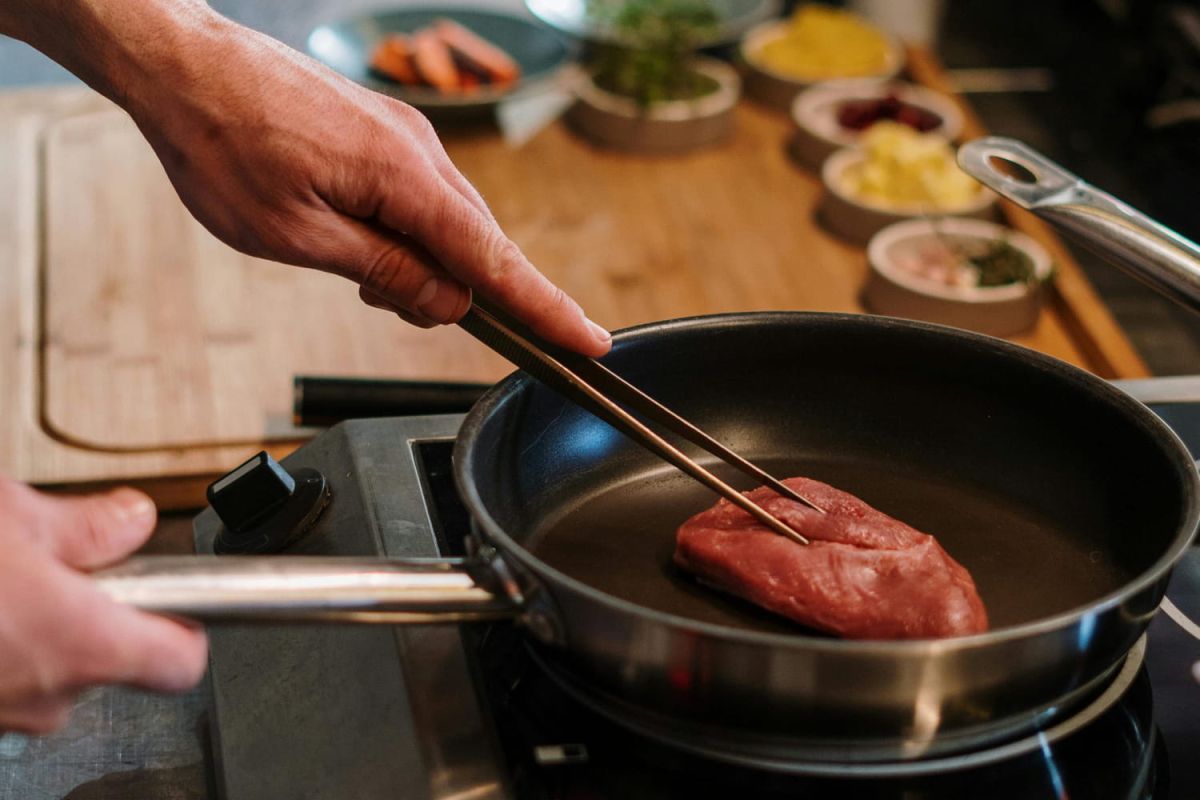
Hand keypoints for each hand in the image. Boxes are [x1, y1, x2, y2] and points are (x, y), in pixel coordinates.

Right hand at [0, 480, 206, 733]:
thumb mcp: (16, 519)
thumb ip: (90, 525)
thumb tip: (133, 520)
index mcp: (82, 644)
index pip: (182, 662)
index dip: (188, 626)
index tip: (183, 598)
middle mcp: (48, 695)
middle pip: (111, 655)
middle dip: (94, 607)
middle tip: (64, 566)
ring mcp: (3, 714)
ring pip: (53, 666)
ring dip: (41, 625)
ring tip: (11, 580)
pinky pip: (9, 677)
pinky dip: (4, 643)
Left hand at [125, 9, 610, 355]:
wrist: (184, 65)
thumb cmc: (224, 145)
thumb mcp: (297, 236)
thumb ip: (384, 270)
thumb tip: (447, 301)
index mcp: (404, 177)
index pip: (495, 260)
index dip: (547, 308)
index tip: (589, 340)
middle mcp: (421, 150)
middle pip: (478, 244)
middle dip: (454, 291)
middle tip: (387, 303)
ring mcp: (407, 136)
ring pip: (449, 222)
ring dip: (422, 262)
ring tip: (356, 268)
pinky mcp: (388, 132)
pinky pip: (424, 197)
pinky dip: (408, 232)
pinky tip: (362, 238)